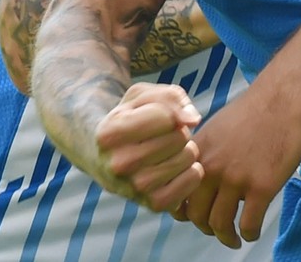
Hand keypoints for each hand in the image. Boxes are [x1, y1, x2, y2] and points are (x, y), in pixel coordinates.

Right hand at [93, 82, 203, 211]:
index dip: (170, 112)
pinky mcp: (153, 204)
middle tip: (163, 136)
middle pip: (179, 137)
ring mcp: (135, 188)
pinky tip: (177, 166)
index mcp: (109, 134)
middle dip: (178, 131)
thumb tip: (193, 120)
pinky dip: (193, 169)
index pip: (165, 116)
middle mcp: (118, 164)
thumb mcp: (142, 96)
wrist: (107, 157)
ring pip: (188, 156)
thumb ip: (171, 97)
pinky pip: (193, 179)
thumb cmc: (130, 119)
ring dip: (187, 148)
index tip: (157, 118)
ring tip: (169, 150)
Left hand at [177, 82, 300, 248]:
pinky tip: (252, 232)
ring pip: (220, 224)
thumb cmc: (254, 111)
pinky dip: (249, 234)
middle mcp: (210, 168)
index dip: (185, 213)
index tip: (196, 217)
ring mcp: (236, 179)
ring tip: (234, 239)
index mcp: (197, 155)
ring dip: (226, 238)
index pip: (178, 196)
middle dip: (205, 228)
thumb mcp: (215, 128)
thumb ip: (203, 155)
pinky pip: (249, 223)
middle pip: (196, 216)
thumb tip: (198, 180)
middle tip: (217, 229)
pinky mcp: (261, 186)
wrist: (284, 98)